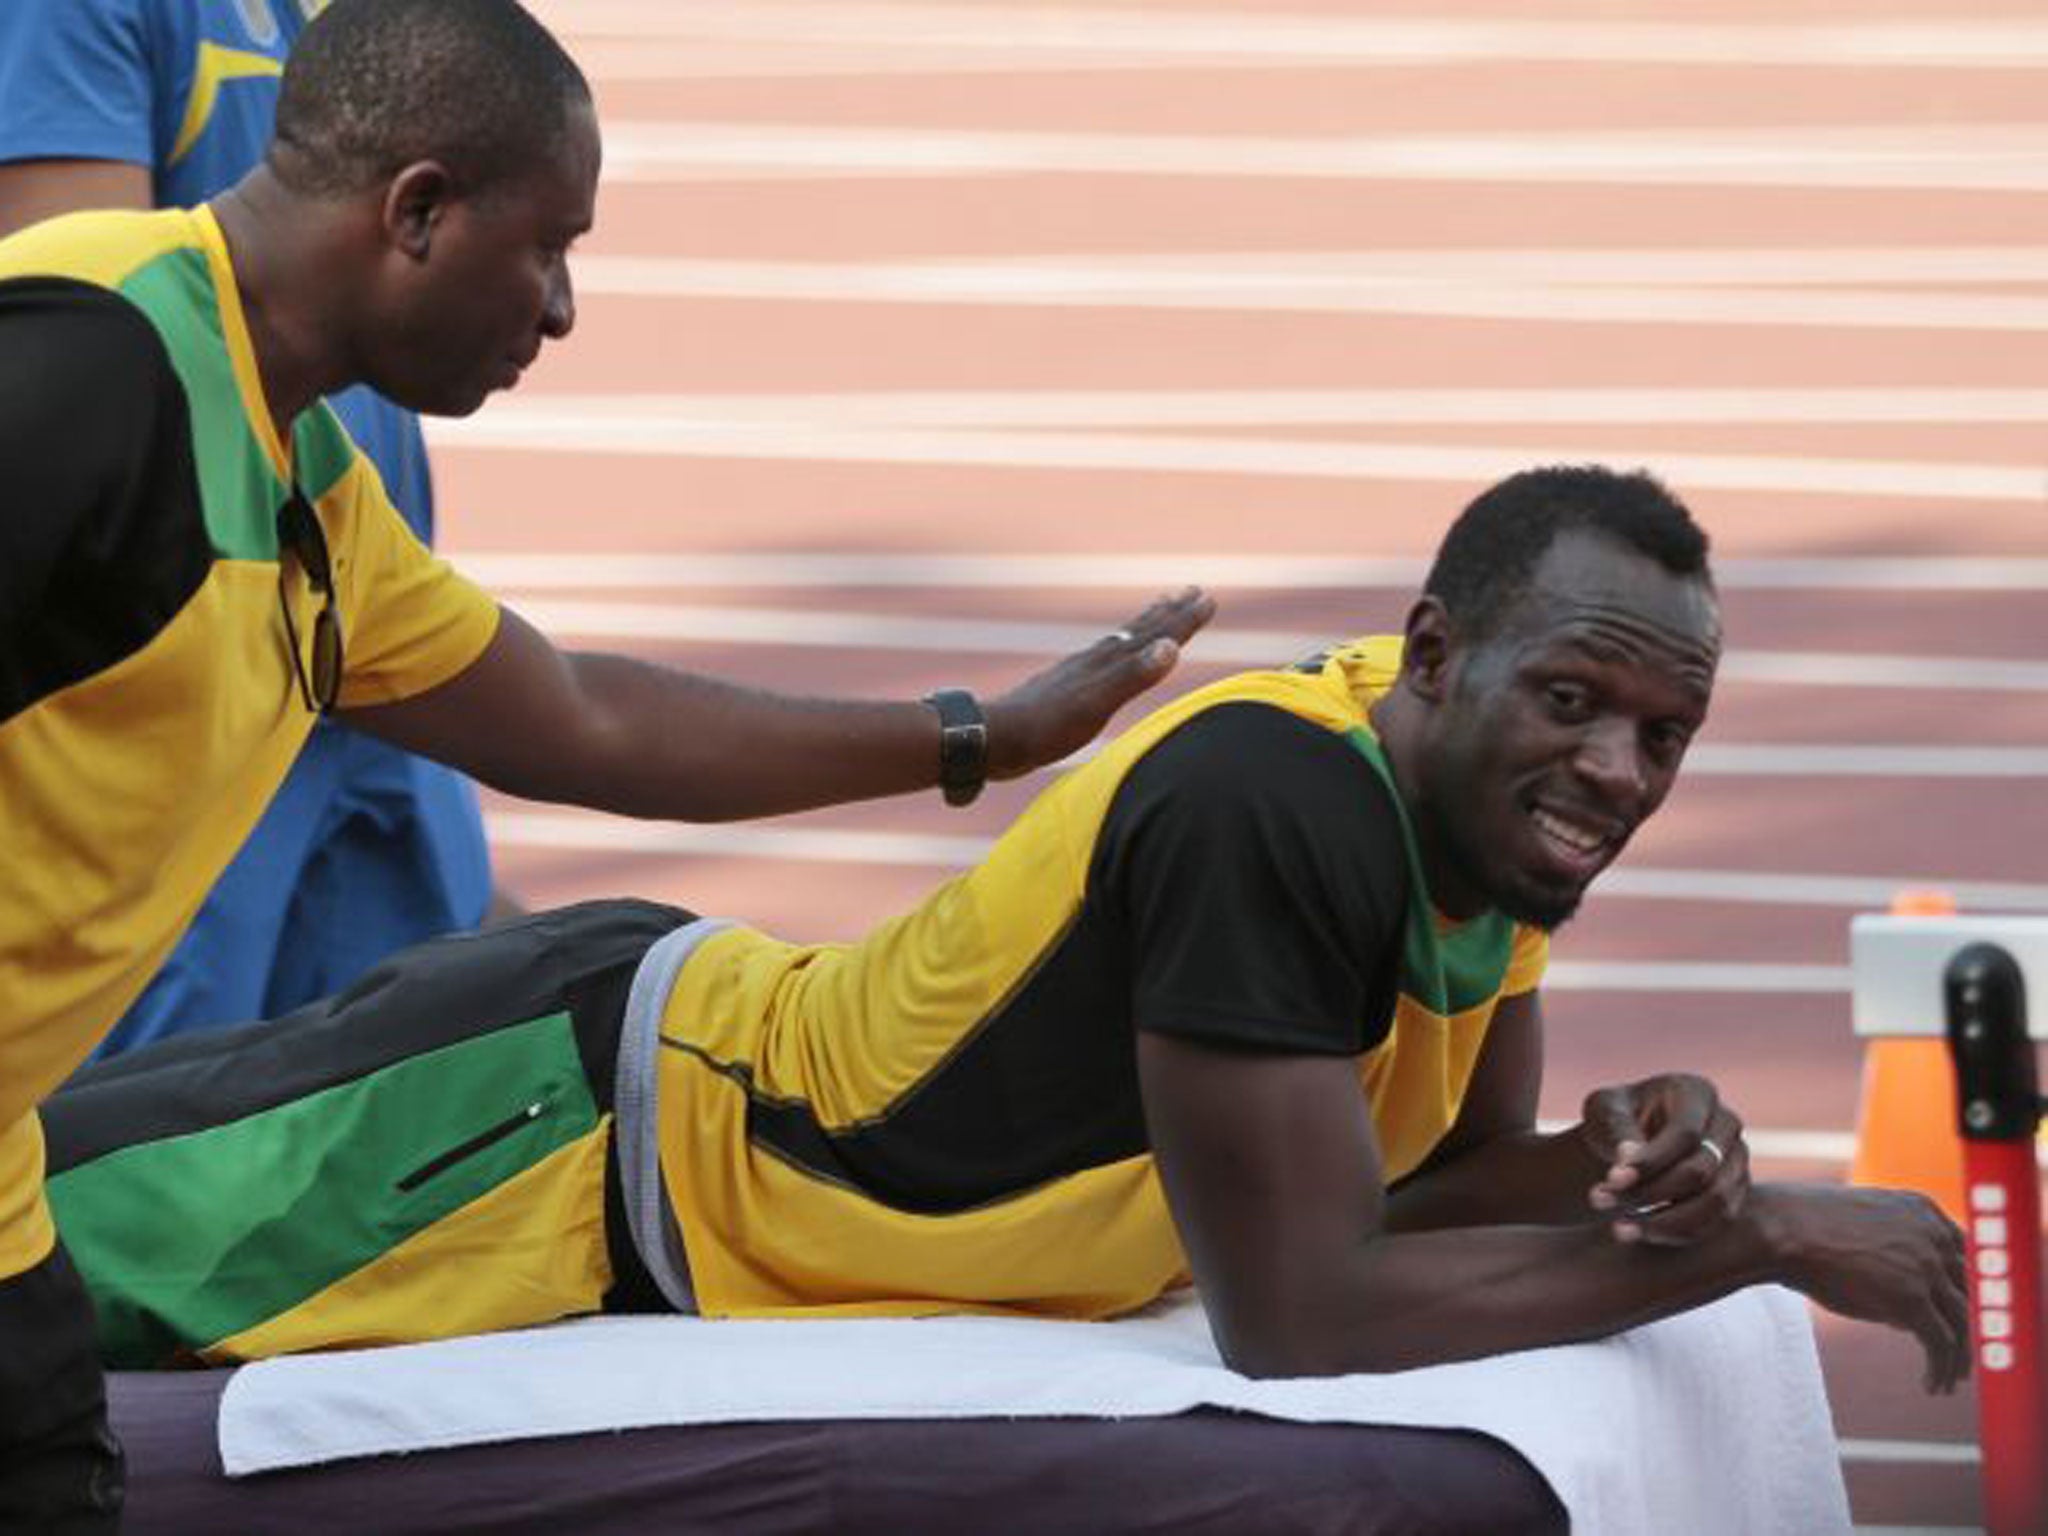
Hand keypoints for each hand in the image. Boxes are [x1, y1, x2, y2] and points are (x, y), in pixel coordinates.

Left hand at [984, 588, 1215, 777]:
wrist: (995, 738)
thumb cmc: (1046, 726)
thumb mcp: (1095, 704)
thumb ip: (1132, 676)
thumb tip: (1170, 647)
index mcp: (1106, 662)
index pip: (1154, 636)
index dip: (1182, 620)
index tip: (1207, 598)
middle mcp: (1094, 660)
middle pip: (1138, 630)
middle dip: (1167, 612)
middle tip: (1190, 590)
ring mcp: (1079, 673)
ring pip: (1121, 642)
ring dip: (1145, 626)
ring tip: (1158, 612)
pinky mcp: (1066, 690)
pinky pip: (1105, 661)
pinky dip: (1120, 652)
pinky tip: (1111, 660)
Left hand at [1578, 1073, 1747, 1244]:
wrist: (1630, 1140)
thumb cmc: (1614, 1118)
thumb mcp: (1603, 1111)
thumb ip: (1617, 1128)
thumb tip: (1629, 1155)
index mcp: (1696, 1092)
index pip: (1685, 1133)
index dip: (1650, 1161)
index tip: (1611, 1180)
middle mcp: (1726, 1124)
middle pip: (1701, 1170)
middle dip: (1649, 1193)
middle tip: (1600, 1201)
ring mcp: (1737, 1159)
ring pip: (1716, 1202)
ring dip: (1665, 1221)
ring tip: (1619, 1228)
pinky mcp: (1736, 1191)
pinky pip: (1717, 1222)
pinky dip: (1678, 1234)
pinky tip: (1638, 1233)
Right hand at [1758, 1184, 1970, 1393]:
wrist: (1780, 1228)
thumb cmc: (1801, 1228)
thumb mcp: (1858, 1231)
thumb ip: (1892, 1259)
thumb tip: (1905, 1318)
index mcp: (1922, 1210)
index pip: (1963, 1255)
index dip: (1962, 1289)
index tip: (1957, 1315)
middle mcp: (1933, 1236)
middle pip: (1969, 1290)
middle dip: (1966, 1325)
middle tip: (1958, 1355)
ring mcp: (1927, 1266)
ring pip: (1963, 1322)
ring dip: (1959, 1357)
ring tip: (1948, 1380)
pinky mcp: (1913, 1299)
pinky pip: (1943, 1343)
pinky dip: (1942, 1369)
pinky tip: (1931, 1385)